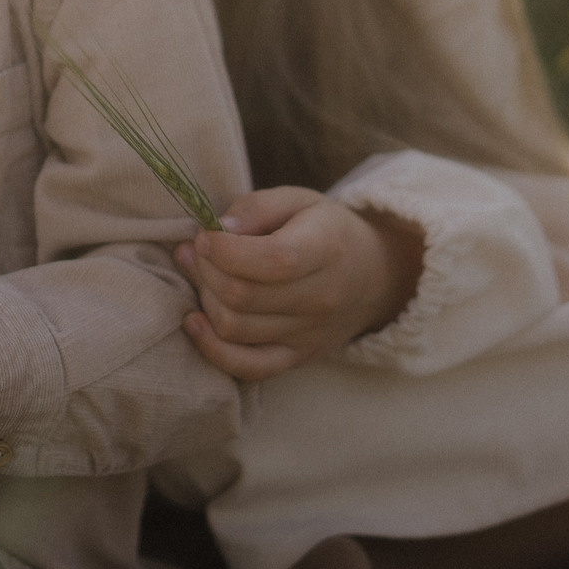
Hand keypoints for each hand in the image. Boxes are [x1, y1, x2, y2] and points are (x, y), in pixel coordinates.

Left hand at [174, 188, 424, 380]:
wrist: (374, 276)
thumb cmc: (327, 231)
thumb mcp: (299, 200)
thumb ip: (257, 208)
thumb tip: (218, 230)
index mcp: (326, 250)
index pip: (271, 261)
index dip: (224, 250)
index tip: (204, 236)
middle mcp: (321, 298)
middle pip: (243, 296)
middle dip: (206, 270)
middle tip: (196, 251)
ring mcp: (309, 334)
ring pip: (235, 328)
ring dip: (204, 299)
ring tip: (200, 274)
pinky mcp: (296, 358)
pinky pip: (248, 367)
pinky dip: (212, 349)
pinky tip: (194, 321)